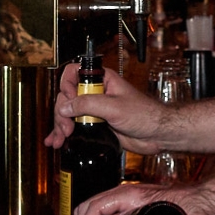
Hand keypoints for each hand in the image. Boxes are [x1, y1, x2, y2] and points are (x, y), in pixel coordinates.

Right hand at [46, 65, 169, 152]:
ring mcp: (95, 109)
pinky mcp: (96, 125)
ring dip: (60, 125)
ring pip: (68, 113)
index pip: (74, 74)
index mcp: (102, 80)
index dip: (67, 86)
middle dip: (62, 112)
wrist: (158, 134)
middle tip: (67, 128)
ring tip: (60, 139)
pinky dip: (64, 133)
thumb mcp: (114, 107)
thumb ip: (88, 104)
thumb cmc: (146, 115)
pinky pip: (75, 126)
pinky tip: (56, 140)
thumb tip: (65, 106)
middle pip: (67, 96)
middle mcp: (96, 92)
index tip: (69, 101)